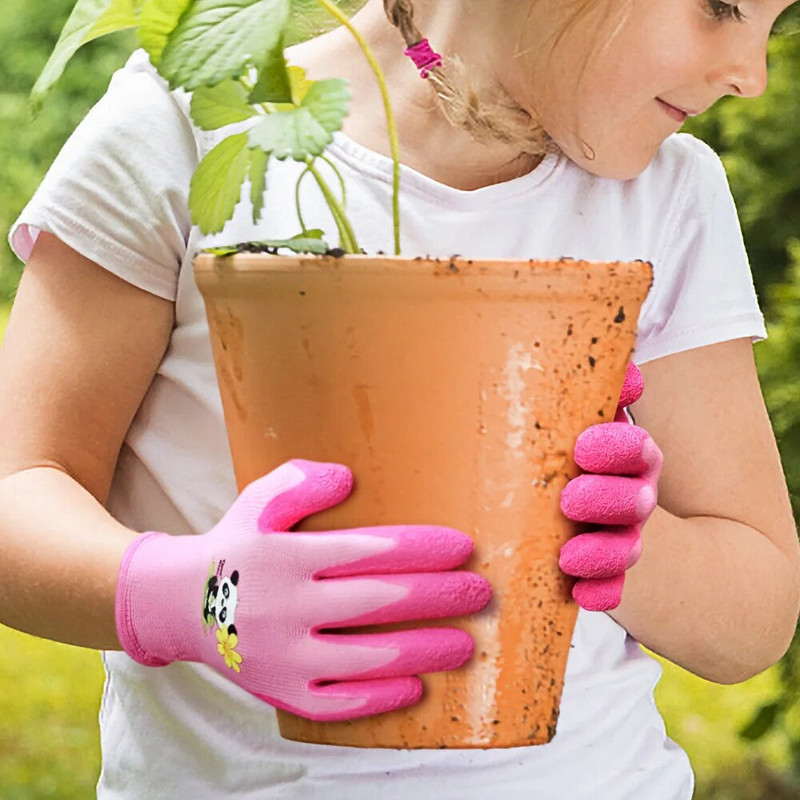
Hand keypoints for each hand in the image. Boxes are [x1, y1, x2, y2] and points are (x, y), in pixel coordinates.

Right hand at [115, 459, 490, 720]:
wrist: (178, 604)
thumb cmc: (235, 545)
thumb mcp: (258, 500)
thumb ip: (301, 482)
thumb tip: (348, 478)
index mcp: (286, 555)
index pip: (368, 550)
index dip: (422, 548)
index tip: (463, 547)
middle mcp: (286, 606)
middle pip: (378, 602)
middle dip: (438, 596)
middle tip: (479, 593)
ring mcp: (282, 655)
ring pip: (366, 657)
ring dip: (423, 649)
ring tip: (466, 644)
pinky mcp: (279, 691)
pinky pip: (336, 702)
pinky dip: (379, 698)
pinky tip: (416, 686)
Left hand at [559, 364, 661, 610]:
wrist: (620, 526)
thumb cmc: (585, 461)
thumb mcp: (593, 428)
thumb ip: (601, 399)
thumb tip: (625, 373)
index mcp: (631, 458)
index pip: (636, 450)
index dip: (616, 448)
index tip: (583, 447)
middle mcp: (634, 499)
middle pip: (634, 500)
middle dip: (606, 500)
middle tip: (570, 499)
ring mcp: (625, 540)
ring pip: (625, 548)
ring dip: (602, 551)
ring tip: (569, 555)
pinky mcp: (611, 578)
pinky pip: (612, 590)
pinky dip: (601, 593)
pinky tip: (581, 594)